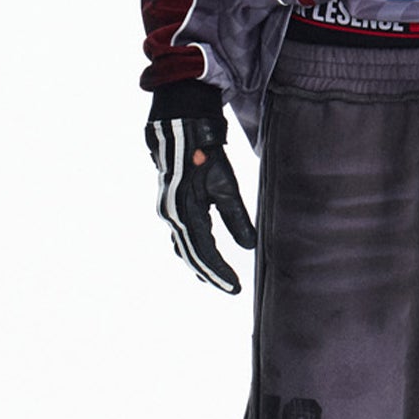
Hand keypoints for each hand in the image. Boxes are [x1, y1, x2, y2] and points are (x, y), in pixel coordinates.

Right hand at [144, 112, 256, 293]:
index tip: (235, 288)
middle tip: (231, 288)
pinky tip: (202, 257)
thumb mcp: (226, 185)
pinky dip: (193, 250)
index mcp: (185, 213)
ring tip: (217, 279)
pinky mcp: (171, 205)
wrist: (181, 131)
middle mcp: (172, 216)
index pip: (204, 253)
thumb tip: (249, 246)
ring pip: (184, 247)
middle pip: (191, 255)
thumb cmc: (206, 155)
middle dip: (211, 274)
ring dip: (201, 265)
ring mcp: (169, 211)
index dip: (220, 272)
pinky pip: (181, 236)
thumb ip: (236, 218)